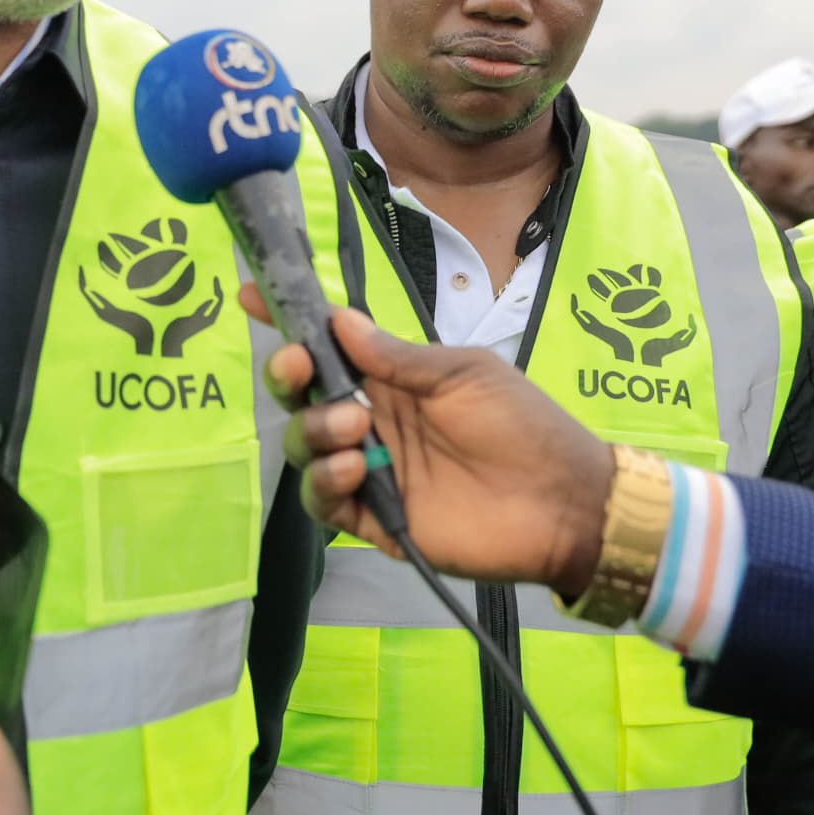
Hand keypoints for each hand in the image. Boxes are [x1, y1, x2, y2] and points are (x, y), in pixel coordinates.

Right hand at [245, 285, 615, 599]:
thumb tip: (339, 320)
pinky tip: (351, 470)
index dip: (288, 321)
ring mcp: (370, 470)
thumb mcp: (464, 374)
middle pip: (301, 396)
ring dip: (312, 430)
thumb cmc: (523, 425)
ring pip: (303, 447)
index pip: (329, 346)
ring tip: (354, 429)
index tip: (251, 295)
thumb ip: (398, 356)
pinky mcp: (375, 519)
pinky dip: (323, 483)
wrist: (562, 501)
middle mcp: (372, 421)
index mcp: (393, 379)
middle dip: (286, 375)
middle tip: (299, 366)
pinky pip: (323, 502)